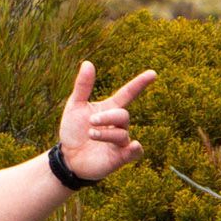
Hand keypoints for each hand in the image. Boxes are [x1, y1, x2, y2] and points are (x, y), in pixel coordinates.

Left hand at [58, 60, 156, 180]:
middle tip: (91, 121)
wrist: (67, 158)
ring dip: (106, 133)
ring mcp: (120, 142)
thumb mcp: (75, 106)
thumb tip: (88, 63)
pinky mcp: (120, 158)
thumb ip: (83, 86)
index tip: (153, 73)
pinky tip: (133, 145)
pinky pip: (134, 152)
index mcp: (109, 109)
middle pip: (123, 116)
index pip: (128, 94)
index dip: (139, 84)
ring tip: (90, 134)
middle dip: (107, 117)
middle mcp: (118, 125)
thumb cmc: (73, 131)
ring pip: (122, 134)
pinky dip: (134, 149)